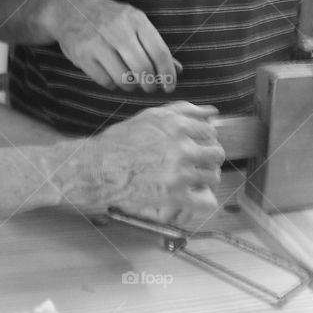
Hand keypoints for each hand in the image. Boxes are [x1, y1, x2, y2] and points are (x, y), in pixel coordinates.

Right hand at [43, 0, 177, 93]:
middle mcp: (117, 29)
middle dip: (149, 84)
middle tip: (150, 87)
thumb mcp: (134, 23)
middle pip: (143, 68)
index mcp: (135, 19)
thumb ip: (154, 46)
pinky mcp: (82, 54)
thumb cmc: (109, 19)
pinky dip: (113, 85)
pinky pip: (105, 81)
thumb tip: (177, 70)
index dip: (167, 74)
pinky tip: (114, 77)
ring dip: (131, 86)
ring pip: (123, 77)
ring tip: (130, 82)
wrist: (69, 9)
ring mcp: (97, 42)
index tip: (169, 87)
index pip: (159, 52)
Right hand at [90, 103, 222, 229]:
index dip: (204, 140)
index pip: (210, 131)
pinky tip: (189, 198)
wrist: (96, 169)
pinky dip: (201, 202)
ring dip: (203, 180)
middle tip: (195, 165)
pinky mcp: (175, 196)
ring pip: (213, 177)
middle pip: (216, 154)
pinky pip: (206, 202)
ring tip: (189, 181)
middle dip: (207, 159)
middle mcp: (181, 147)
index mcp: (176, 125)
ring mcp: (180, 172)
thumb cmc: (118, 143)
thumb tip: (211, 112)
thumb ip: (183, 111)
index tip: (196, 147)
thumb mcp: (150, 117)